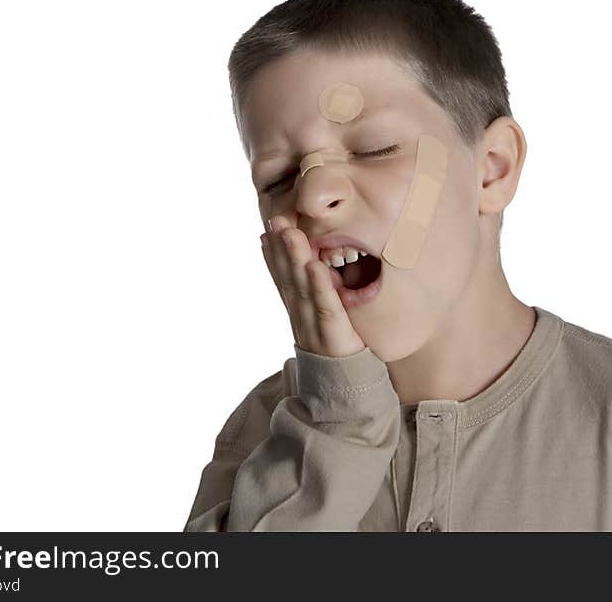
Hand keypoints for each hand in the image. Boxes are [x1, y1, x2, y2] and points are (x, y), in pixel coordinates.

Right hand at [260, 215, 366, 357]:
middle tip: (274, 220)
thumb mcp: (324, 323)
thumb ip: (317, 299)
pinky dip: (319, 285)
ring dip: (294, 259)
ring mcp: (313, 326)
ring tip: (290, 233)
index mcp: (298, 313)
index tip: (266, 231)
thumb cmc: (338, 351)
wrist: (344, 392)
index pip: (282, 280)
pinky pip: (325, 306)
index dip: (273, 256)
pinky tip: (315, 266)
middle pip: (288, 279)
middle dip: (281, 249)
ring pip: (302, 288)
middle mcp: (300, 317)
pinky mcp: (333, 335)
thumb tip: (312, 268)